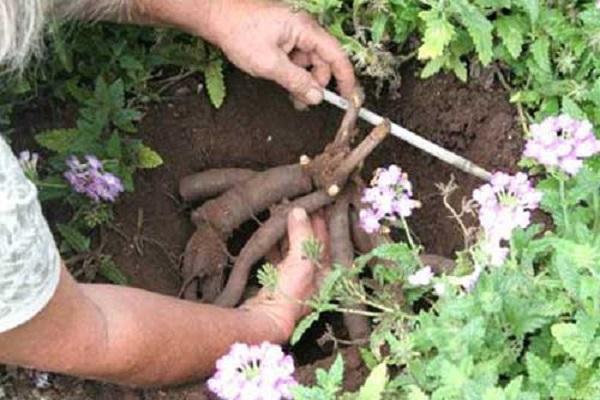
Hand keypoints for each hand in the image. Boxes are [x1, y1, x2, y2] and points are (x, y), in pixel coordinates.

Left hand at [205, 0, 355, 104]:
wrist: (216, 15)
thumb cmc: (239, 32)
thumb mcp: (269, 64)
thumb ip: (296, 81)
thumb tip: (316, 97)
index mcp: (306, 29)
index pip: (337, 56)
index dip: (346, 79)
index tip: (349, 100)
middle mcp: (304, 28)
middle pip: (323, 61)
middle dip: (318, 83)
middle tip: (304, 102)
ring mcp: (294, 32)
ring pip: (309, 61)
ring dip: (304, 80)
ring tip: (291, 95)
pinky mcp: (283, 37)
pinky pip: (296, 58)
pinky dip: (293, 72)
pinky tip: (282, 81)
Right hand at [242, 208, 329, 341]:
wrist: (265, 318)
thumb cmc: (290, 293)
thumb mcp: (301, 261)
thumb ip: (302, 234)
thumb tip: (299, 210)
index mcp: (326, 271)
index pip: (326, 238)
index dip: (321, 219)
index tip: (315, 200)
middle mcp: (313, 274)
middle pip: (310, 241)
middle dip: (304, 221)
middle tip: (296, 202)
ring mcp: (295, 277)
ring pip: (294, 246)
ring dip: (288, 229)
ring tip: (281, 210)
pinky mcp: (277, 279)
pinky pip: (279, 253)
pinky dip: (275, 241)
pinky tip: (270, 230)